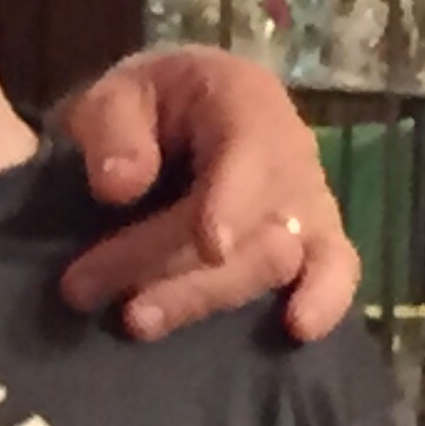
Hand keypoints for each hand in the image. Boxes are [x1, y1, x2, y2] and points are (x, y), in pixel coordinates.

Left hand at [57, 47, 357, 343]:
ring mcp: (310, 200)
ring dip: (207, 296)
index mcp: (246, 99)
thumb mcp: (115, 94)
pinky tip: (296, 331)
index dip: (232, 202)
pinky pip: (338, 271)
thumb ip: (112, 129)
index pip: (249, 153)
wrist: (182, 110)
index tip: (210, 246)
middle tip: (86, 288)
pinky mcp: (318, 240)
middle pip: (250, 223)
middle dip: (168, 263)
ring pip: (279, 259)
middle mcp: (291, 151)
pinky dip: (324, 301)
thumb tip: (119, 188)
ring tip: (135, 320)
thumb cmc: (148, 101)